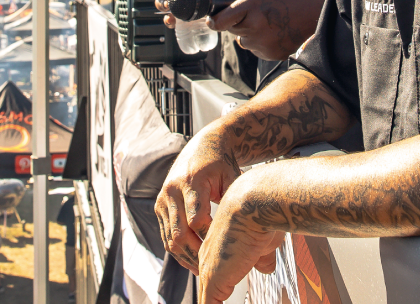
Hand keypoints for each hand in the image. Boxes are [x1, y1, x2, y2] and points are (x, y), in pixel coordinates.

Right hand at [155, 130, 240, 273]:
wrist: (203, 146)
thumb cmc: (223, 165)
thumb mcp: (234, 180)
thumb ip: (238, 206)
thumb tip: (260, 241)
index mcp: (191, 182)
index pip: (197, 219)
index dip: (209, 238)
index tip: (224, 251)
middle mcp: (172, 190)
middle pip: (180, 233)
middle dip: (196, 254)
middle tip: (211, 270)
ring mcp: (163, 199)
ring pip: (170, 238)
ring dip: (185, 257)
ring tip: (202, 272)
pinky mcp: (159, 206)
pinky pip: (165, 235)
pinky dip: (178, 250)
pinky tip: (192, 261)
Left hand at [197, 170, 284, 303]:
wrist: (252, 206)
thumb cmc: (260, 218)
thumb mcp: (263, 243)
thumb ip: (262, 257)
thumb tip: (265, 267)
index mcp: (217, 249)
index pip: (216, 274)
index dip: (223, 287)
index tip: (225, 294)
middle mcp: (208, 259)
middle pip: (208, 288)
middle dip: (214, 298)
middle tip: (218, 302)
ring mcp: (209, 270)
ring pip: (207, 298)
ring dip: (214, 303)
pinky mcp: (212, 280)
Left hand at [207, 0, 326, 60]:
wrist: (314, 15)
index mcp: (251, 6)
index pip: (220, 21)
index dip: (213, 20)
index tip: (213, 19)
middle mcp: (254, 27)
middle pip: (231, 29)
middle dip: (237, 21)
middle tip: (255, 13)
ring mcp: (262, 43)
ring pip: (243, 40)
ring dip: (249, 32)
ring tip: (268, 22)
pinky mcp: (269, 54)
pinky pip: (255, 49)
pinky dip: (260, 42)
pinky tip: (274, 31)